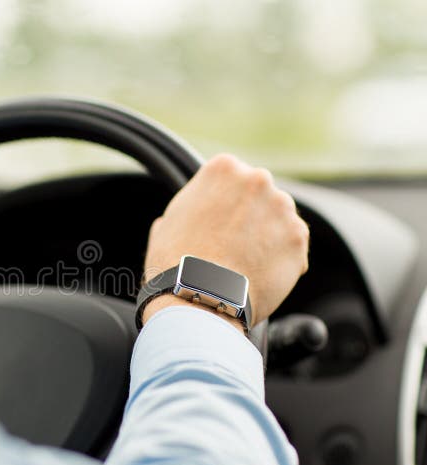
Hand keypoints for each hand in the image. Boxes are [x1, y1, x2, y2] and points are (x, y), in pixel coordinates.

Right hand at [142, 154, 308, 329]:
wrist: (200, 295)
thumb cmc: (176, 260)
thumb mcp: (167, 223)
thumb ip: (188, 209)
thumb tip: (185, 217)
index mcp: (224, 168)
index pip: (230, 178)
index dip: (222, 202)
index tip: (216, 220)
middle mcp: (258, 180)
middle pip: (258, 194)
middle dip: (248, 215)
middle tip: (230, 243)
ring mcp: (283, 208)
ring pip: (278, 219)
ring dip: (267, 235)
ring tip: (243, 262)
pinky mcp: (298, 238)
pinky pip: (292, 246)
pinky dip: (281, 259)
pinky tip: (257, 274)